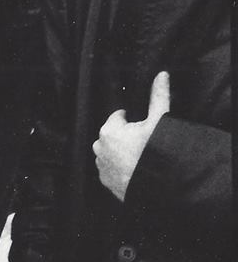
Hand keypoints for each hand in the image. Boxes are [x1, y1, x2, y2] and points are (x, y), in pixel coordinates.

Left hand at [93, 71, 169, 200]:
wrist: (159, 186)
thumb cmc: (157, 151)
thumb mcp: (160, 121)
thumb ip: (158, 97)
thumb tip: (162, 74)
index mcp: (108, 130)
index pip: (117, 117)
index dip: (129, 119)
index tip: (138, 123)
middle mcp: (99, 147)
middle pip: (112, 135)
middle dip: (124, 135)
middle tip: (142, 141)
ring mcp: (101, 165)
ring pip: (109, 152)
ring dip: (120, 152)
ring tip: (139, 156)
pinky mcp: (106, 182)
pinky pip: (111, 169)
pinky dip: (119, 167)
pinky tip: (135, 169)